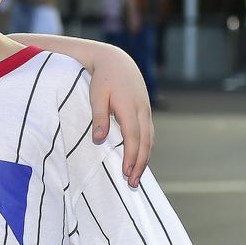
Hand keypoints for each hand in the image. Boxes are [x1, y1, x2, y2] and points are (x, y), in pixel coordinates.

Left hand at [88, 45, 153, 186]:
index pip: (133, 137)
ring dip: (145, 158)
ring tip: (137, 176)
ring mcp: (146, 111)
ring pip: (149, 139)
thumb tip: (99, 140)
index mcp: (129, 107)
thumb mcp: (96, 95)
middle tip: (133, 183)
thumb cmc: (102, 78)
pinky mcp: (145, 111)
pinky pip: (148, 133)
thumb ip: (98, 117)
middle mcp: (142, 111)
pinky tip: (140, 159)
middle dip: (140, 164)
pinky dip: (146, 148)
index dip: (132, 157)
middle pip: (145, 142)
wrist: (116, 61)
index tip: (127, 173)